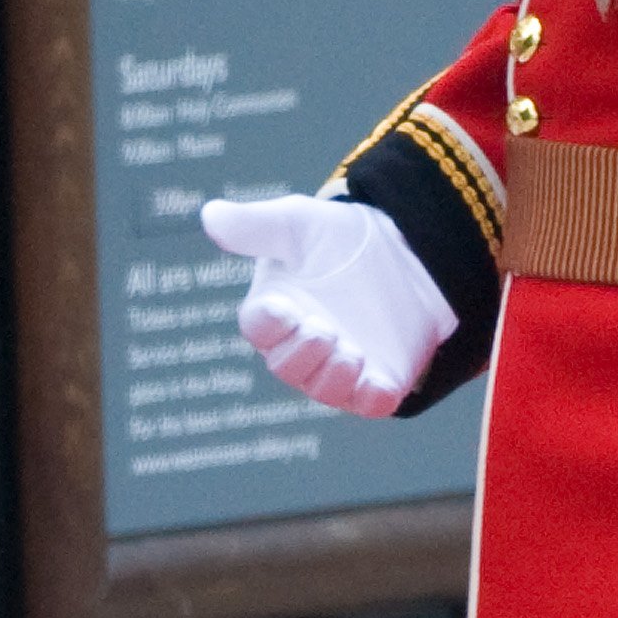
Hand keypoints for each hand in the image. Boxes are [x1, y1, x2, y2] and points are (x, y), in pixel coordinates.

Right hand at [203, 193, 456, 418]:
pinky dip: (372, 398)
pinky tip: (379, 386)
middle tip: (323, 330)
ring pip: (325, 388)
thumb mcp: (298, 222)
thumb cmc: (337, 238)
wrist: (406, 250)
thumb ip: (256, 224)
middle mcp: (301, 345)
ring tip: (351, 353)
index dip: (268, 323)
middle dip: (303, 352)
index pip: (259, 327)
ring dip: (333, 377)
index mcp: (275, 310)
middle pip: (288, 365)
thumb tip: (210, 215)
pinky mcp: (380, 377)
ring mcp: (339, 366)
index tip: (282, 308)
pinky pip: (371, 402)